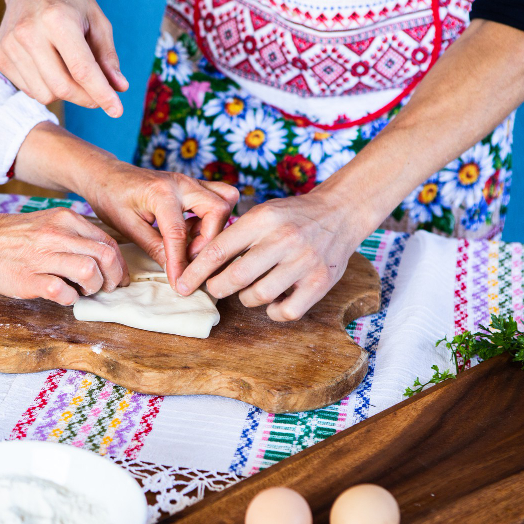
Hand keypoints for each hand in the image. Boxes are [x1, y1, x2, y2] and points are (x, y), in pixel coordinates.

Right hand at [0, 0, 127, 116]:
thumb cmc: (68, 3)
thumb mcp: (95, 22)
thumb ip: (107, 56)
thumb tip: (119, 88)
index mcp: (56, 20)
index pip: (82, 69)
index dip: (101, 94)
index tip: (117, 110)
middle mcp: (29, 33)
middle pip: (62, 88)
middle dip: (85, 98)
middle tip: (97, 95)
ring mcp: (10, 45)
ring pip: (44, 94)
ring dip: (64, 93)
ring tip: (69, 72)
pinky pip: (29, 90)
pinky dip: (45, 86)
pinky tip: (49, 67)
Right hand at [0, 207, 125, 304]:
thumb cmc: (16, 238)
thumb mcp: (50, 223)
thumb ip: (76, 235)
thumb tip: (104, 257)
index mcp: (66, 220)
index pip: (108, 242)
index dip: (119, 264)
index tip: (118, 277)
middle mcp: (57, 234)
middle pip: (106, 256)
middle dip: (113, 278)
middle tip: (106, 288)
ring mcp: (43, 256)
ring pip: (89, 271)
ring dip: (93, 287)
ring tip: (84, 291)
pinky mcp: (31, 278)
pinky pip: (63, 292)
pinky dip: (70, 299)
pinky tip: (64, 297)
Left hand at [81, 160, 239, 285]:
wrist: (106, 175)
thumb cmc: (112, 198)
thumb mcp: (128, 227)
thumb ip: (154, 248)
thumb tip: (175, 272)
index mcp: (161, 193)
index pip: (179, 232)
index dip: (181, 262)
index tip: (180, 283)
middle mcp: (181, 183)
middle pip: (218, 209)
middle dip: (210, 239)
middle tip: (190, 258)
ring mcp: (190, 181)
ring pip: (225, 199)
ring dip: (216, 226)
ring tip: (192, 244)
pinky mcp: (193, 185)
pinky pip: (218, 197)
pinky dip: (212, 218)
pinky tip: (192, 232)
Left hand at [176, 192, 368, 320]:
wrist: (341, 212)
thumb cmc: (292, 216)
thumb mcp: (261, 213)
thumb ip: (233, 236)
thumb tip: (195, 263)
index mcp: (263, 219)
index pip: (218, 251)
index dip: (195, 272)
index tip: (182, 286)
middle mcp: (284, 239)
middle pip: (235, 277)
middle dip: (217, 288)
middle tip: (215, 288)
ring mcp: (304, 262)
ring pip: (259, 296)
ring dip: (246, 298)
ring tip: (250, 288)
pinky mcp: (320, 282)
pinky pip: (287, 312)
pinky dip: (274, 312)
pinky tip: (273, 300)